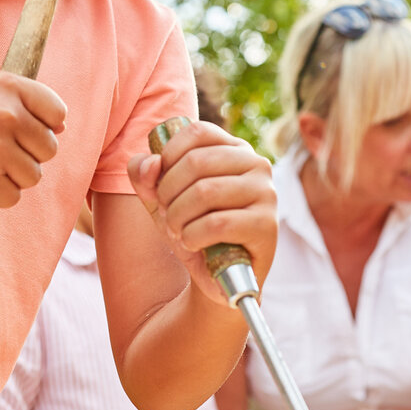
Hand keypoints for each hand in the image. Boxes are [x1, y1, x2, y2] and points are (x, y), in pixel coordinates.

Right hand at [0, 71, 66, 206]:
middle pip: (49, 149)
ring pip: (33, 176)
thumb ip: (23, 104)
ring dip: (11, 177)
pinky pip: (13, 197)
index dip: (45, 127)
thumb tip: (62, 127)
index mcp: (7, 85)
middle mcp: (4, 113)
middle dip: (27, 155)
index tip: (20, 131)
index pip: (57, 112)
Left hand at [128, 121, 276, 306]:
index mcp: (234, 149)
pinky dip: (192, 236)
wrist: (215, 277)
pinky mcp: (267, 226)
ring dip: (177, 217)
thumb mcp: (159, 198)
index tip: (161, 185)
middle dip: (168, 193)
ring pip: (205, 192)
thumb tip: (151, 163)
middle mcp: (257, 165)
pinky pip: (217, 223)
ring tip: (177, 231)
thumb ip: (144, 174)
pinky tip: (192, 244)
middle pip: (197, 162)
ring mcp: (266, 194)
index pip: (198, 132)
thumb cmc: (190, 228)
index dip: (169, 156)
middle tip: (166, 215)